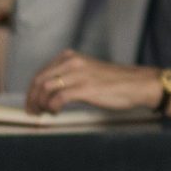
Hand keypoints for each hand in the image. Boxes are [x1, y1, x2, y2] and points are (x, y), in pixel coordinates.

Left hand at [24, 51, 156, 113]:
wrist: (138, 84)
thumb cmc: (115, 82)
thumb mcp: (88, 72)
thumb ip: (70, 76)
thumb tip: (52, 92)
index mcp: (71, 57)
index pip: (42, 72)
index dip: (33, 90)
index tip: (32, 102)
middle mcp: (72, 62)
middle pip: (40, 80)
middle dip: (32, 98)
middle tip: (32, 112)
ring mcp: (78, 74)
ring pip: (46, 89)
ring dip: (40, 104)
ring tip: (43, 114)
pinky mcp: (85, 88)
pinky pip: (58, 98)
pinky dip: (52, 107)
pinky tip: (56, 112)